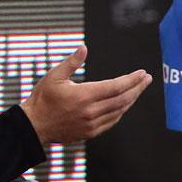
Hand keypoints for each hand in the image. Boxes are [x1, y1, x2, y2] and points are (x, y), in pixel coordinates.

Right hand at [20, 44, 151, 144]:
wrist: (34, 126)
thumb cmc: (42, 99)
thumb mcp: (54, 76)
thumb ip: (71, 62)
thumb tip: (84, 48)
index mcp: (84, 95)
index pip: (116, 86)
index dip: (131, 79)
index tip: (141, 73)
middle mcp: (90, 111)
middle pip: (123, 99)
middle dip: (137, 88)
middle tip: (146, 79)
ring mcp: (91, 124)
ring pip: (119, 111)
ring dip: (131, 100)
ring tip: (137, 90)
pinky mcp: (90, 132)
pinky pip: (112, 122)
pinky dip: (121, 112)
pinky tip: (123, 105)